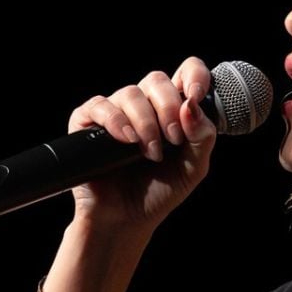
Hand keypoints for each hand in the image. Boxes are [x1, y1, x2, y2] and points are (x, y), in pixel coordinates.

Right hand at [70, 58, 217, 230]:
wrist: (126, 220)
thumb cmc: (159, 192)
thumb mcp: (194, 167)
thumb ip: (202, 135)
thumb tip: (191, 104)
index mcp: (172, 110)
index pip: (186, 72)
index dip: (194, 75)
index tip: (196, 95)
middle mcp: (144, 106)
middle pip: (156, 80)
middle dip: (168, 108)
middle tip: (173, 139)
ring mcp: (115, 113)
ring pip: (130, 93)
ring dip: (145, 123)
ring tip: (150, 154)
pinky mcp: (88, 123)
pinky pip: (99, 105)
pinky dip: (115, 121)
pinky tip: (126, 140)